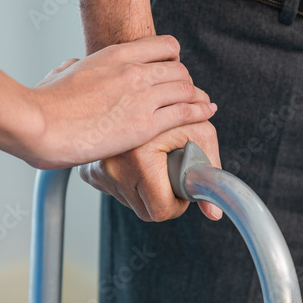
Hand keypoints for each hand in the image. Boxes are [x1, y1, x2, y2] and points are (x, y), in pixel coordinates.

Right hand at [24, 35, 216, 168]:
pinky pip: (186, 112)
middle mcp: (134, 71)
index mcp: (115, 55)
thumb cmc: (43, 104)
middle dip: (186, 82)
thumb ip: (73, 67)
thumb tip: (72, 66)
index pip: (164, 46)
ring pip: (187, 89)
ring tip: (202, 104)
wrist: (37, 124)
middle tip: (188, 93)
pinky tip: (207, 113)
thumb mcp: (60, 74)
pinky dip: (200, 112)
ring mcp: (142, 96)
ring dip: (196, 97)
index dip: (173, 59)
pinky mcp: (145, 123)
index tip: (173, 71)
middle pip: (180, 69)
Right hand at [79, 121, 223, 222]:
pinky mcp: (88, 171)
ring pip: (131, 203)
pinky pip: (115, 190)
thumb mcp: (202, 134)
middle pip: (146, 211)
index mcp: (140, 159)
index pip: (160, 210)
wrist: (140, 89)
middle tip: (172, 171)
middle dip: (163, 197)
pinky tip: (138, 161)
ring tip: (155, 161)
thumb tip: (214, 214)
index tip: (183, 187)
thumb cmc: (176, 111)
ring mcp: (97, 171)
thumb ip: (210, 173)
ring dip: (146, 189)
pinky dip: (130, 180)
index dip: (178, 203)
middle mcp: (112, 167)